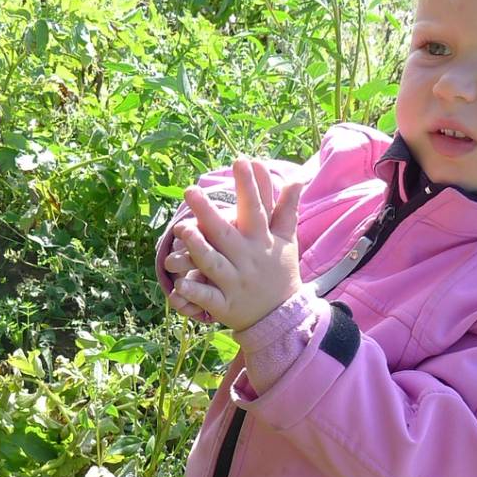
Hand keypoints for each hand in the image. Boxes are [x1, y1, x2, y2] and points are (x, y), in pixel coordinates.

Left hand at [166, 158, 301, 330]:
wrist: (281, 316)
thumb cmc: (279, 270)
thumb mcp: (286, 240)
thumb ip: (287, 209)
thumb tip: (297, 178)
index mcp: (261, 241)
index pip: (255, 209)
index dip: (249, 185)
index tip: (242, 160)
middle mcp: (248, 260)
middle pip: (226, 233)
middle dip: (209, 212)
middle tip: (190, 191)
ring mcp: (235, 284)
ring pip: (214, 265)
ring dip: (198, 249)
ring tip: (181, 229)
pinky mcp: (225, 306)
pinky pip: (207, 299)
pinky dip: (194, 293)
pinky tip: (179, 284)